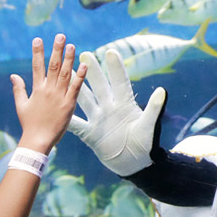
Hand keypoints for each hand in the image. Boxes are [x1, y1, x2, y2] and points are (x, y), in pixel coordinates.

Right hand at [11, 35, 86, 152]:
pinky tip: (84, 64)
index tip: (38, 39)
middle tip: (60, 36)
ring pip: (65, 73)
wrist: (38, 140)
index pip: (37, 66)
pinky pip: (76, 87)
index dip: (37, 52)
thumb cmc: (29, 123)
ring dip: (69, 59)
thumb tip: (13, 75)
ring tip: (72, 45)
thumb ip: (18, 89)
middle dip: (56, 50)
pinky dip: (80, 75)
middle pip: (53, 66)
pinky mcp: (69, 104)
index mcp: (36, 89)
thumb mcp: (21, 105)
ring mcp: (59, 96)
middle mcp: (48, 90)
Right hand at [68, 48, 167, 176]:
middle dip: (91, 71)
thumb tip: (162, 90)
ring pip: (85, 100)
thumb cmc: (145, 145)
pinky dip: (66, 117)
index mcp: (125, 105)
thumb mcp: (148, 127)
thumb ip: (154, 109)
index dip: (115, 68)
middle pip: (99, 86)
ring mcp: (99, 120)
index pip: (119, 82)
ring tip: (66, 71)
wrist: (134, 165)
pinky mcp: (90, 134)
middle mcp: (110, 109)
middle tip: (83, 53)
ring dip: (75, 87)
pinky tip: (55, 106)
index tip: (110, 51)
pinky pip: (76, 124)